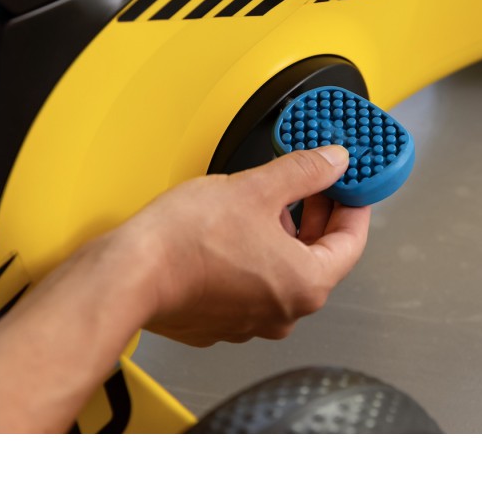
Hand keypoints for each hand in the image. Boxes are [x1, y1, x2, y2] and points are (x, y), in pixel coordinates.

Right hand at [125, 145, 370, 345]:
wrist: (127, 276)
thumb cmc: (185, 243)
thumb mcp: (257, 188)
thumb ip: (305, 172)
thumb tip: (333, 162)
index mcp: (307, 285)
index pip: (352, 241)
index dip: (354, 204)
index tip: (351, 184)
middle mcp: (285, 312)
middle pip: (320, 256)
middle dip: (318, 215)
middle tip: (313, 182)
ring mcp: (252, 320)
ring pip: (285, 268)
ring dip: (285, 233)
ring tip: (270, 199)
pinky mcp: (222, 319)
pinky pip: (254, 282)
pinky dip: (256, 254)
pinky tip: (240, 227)